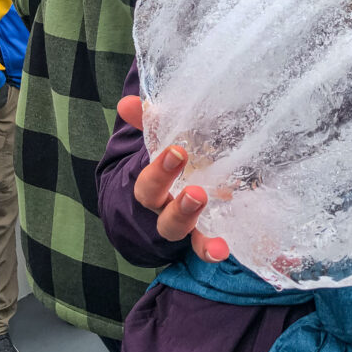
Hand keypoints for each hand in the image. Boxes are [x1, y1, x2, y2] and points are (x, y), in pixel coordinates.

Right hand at [117, 95, 228, 262]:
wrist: (169, 203)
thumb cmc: (167, 167)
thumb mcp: (160, 145)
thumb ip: (149, 124)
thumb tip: (128, 101)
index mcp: (153, 189)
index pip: (148, 184)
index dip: (159, 170)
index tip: (177, 151)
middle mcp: (165, 211)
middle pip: (164, 214)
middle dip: (180, 205)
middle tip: (196, 191)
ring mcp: (185, 227)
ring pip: (183, 233)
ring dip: (196, 229)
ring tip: (211, 225)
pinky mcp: (204, 237)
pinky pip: (205, 247)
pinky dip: (212, 250)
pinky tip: (223, 249)